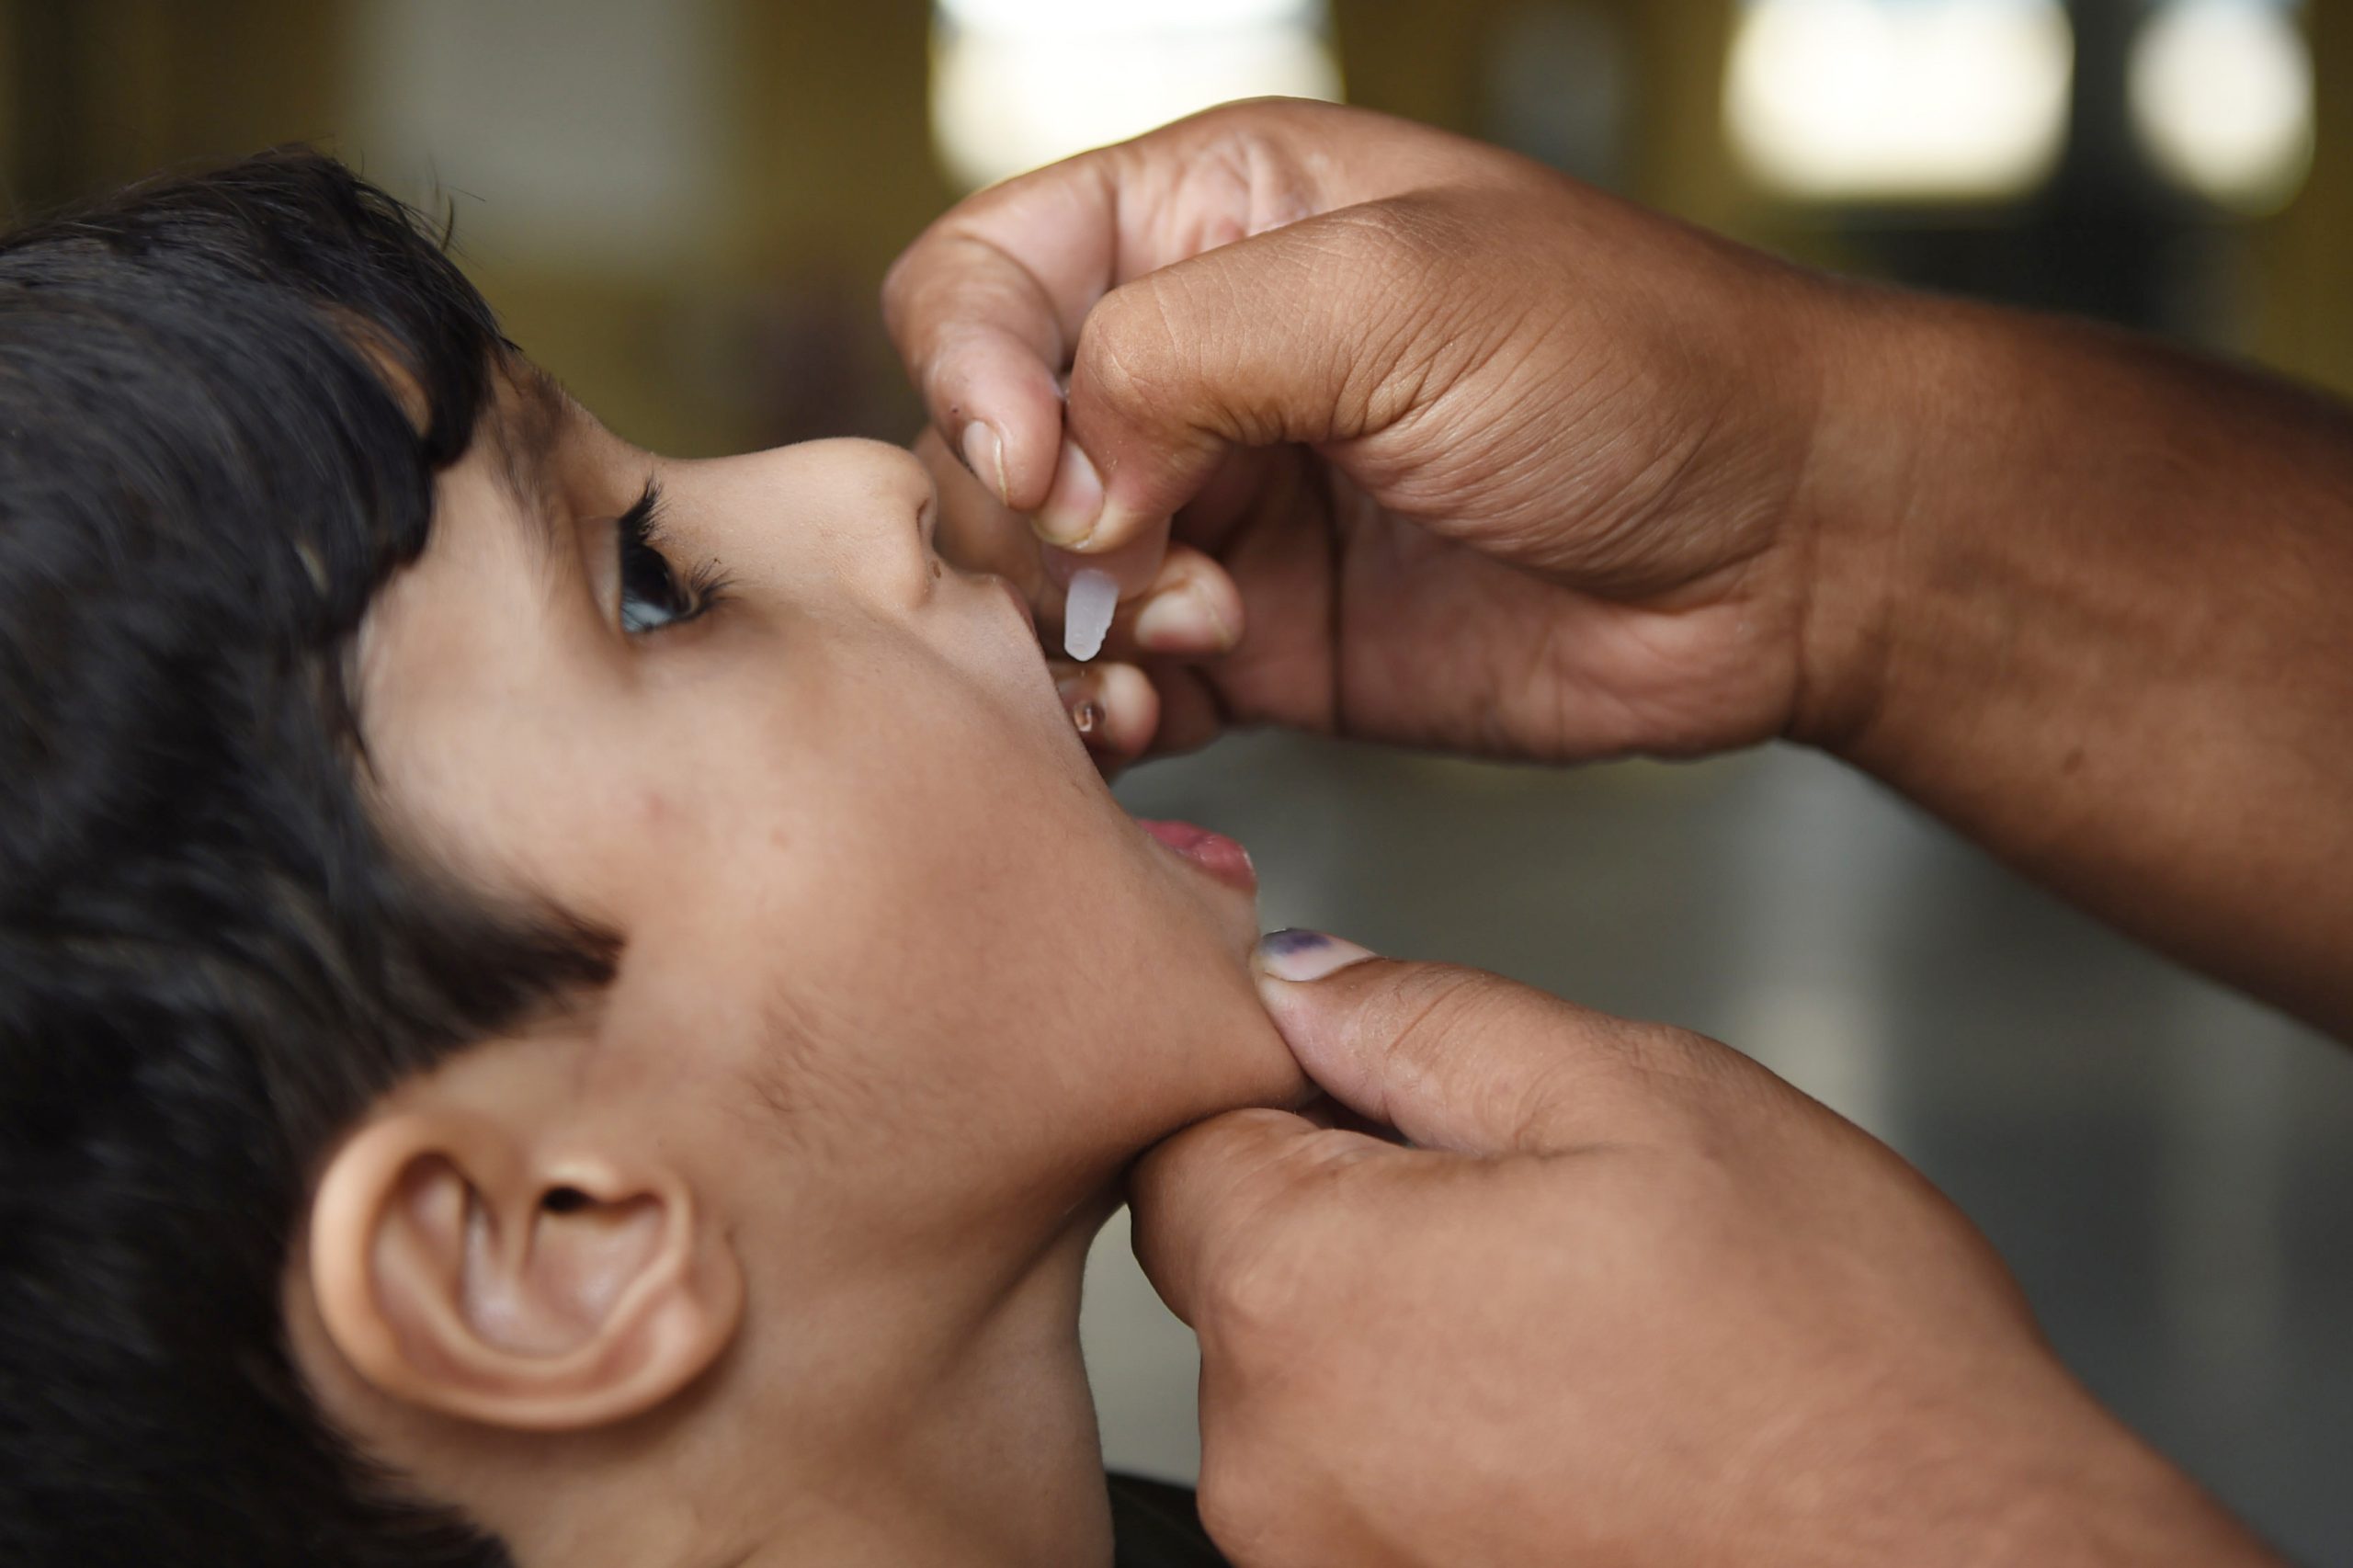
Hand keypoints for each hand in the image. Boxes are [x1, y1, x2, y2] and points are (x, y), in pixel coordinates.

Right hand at [889, 100, 1870, 766]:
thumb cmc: (1641, 370)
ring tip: (1180, 649)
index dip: (969, 370)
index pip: (984, 275)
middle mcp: (1201, 360)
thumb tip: (1056, 481)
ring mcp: (1226, 506)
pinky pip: (1123, 681)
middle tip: (1141, 571)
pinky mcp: (1263, 641)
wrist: (1791, 549)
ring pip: (1039, 578)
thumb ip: (1186, 352)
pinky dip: (1112, 711)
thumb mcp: (1405, 295)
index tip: (1040, 469)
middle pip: (990, 442)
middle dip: (1031, 523)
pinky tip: (1166, 718)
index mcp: (1213, 219)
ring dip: (1064, 630)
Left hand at [1129, 933, 2279, 1566]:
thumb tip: (1300, 978)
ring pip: (1314, 1394)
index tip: (1396, 1103)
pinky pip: (1374, 1497)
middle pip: (1242, 1277)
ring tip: (1589, 1340)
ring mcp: (1325, 1567)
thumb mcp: (1638, 1098)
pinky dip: (1449, 1455)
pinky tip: (1586, 1437)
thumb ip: (1426, 1020)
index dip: (1291, 1098)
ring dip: (1410, 1343)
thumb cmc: (1836, 1370)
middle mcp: (1274, 1462)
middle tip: (1540, 1221)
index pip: (1184, 1146)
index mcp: (1299, 1294)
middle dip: (1356, 1222)